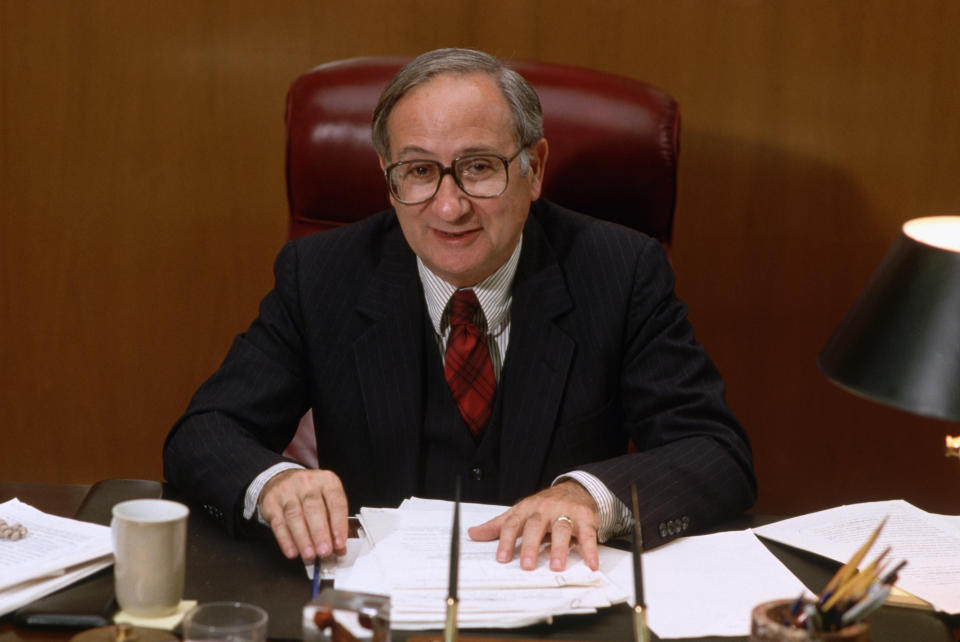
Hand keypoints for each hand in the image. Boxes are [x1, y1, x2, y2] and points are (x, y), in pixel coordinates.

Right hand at [258, 468, 348, 561]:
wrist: (282, 478)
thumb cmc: (309, 493)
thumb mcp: (327, 500)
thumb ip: (334, 522)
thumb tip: (339, 548)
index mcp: (327, 481)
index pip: (336, 502)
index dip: (339, 525)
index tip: (339, 543)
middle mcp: (307, 483)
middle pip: (314, 509)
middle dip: (320, 533)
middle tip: (324, 551)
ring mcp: (287, 491)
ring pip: (295, 516)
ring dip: (303, 539)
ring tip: (310, 554)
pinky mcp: (271, 503)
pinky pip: (279, 523)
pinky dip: (286, 540)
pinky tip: (292, 551)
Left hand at [467, 480, 598, 571]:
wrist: (576, 488)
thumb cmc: (544, 506)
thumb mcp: (520, 512)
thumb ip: (498, 525)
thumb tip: (473, 534)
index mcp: (527, 509)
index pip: (513, 524)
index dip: (506, 540)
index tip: (501, 558)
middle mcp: (545, 509)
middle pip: (536, 526)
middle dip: (531, 545)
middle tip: (527, 565)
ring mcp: (566, 512)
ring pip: (561, 528)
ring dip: (559, 548)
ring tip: (556, 566)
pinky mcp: (585, 518)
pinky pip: (587, 534)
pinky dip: (590, 549)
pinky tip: (590, 563)